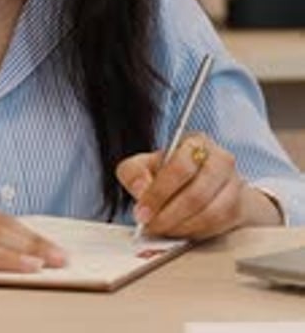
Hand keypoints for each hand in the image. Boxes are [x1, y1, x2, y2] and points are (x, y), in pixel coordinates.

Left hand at [116, 133, 281, 239]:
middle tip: (151, 225)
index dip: (159, 193)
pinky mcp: (240, 205)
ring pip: (210, 213)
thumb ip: (134, 173)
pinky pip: (218, 226)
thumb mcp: (145, 166)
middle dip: (169, 215)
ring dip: (182, 226)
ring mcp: (234, 182)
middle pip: (196, 193)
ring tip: (164, 229)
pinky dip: (196, 232)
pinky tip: (182, 230)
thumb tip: (141, 190)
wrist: (204, 185)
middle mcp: (220, 158)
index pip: (180, 167)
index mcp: (195, 142)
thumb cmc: (172, 174)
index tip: (142, 212)